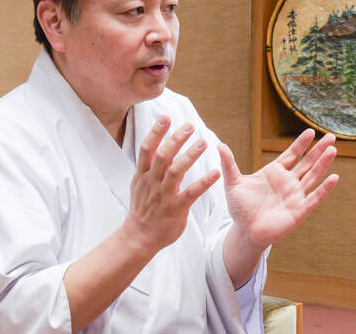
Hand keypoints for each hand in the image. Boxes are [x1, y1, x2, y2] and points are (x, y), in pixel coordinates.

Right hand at [122, 116, 219, 252]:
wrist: (140, 236)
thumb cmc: (143, 208)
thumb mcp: (139, 184)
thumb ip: (148, 166)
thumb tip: (155, 145)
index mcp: (143, 175)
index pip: (147, 148)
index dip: (156, 132)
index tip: (166, 117)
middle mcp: (152, 182)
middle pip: (163, 156)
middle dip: (176, 139)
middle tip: (190, 126)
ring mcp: (164, 195)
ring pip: (176, 171)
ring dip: (190, 155)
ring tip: (203, 142)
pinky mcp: (176, 208)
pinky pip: (191, 193)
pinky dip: (204, 182)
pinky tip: (216, 173)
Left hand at [218, 129, 338, 249]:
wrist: (245, 231)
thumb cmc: (240, 207)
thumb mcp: (233, 183)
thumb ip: (229, 164)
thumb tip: (218, 145)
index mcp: (274, 172)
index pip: (292, 154)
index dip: (301, 144)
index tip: (310, 132)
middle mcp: (288, 182)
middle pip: (307, 162)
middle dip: (318, 150)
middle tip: (330, 136)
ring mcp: (295, 195)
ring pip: (313, 176)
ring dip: (323, 164)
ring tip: (332, 150)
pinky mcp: (300, 210)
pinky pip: (315, 197)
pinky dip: (324, 188)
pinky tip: (334, 177)